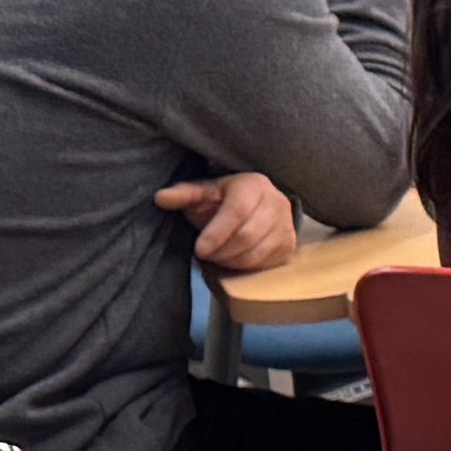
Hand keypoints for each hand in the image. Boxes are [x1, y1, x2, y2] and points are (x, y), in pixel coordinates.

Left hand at [160, 170, 299, 274]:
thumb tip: (160, 197)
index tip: (199, 250)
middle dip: (221, 250)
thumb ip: (183, 195)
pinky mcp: (290, 243)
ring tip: (217, 256)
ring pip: (258, 251)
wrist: (255, 208)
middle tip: (205, 254)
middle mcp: (277, 202)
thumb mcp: (202, 194)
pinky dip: (246, 266)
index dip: (217, 233)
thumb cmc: (222, 201)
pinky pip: (268, 262)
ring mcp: (287, 224)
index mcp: (254, 184)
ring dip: (232, 260)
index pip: (238, 210)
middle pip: (248, 235)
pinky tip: (233, 260)